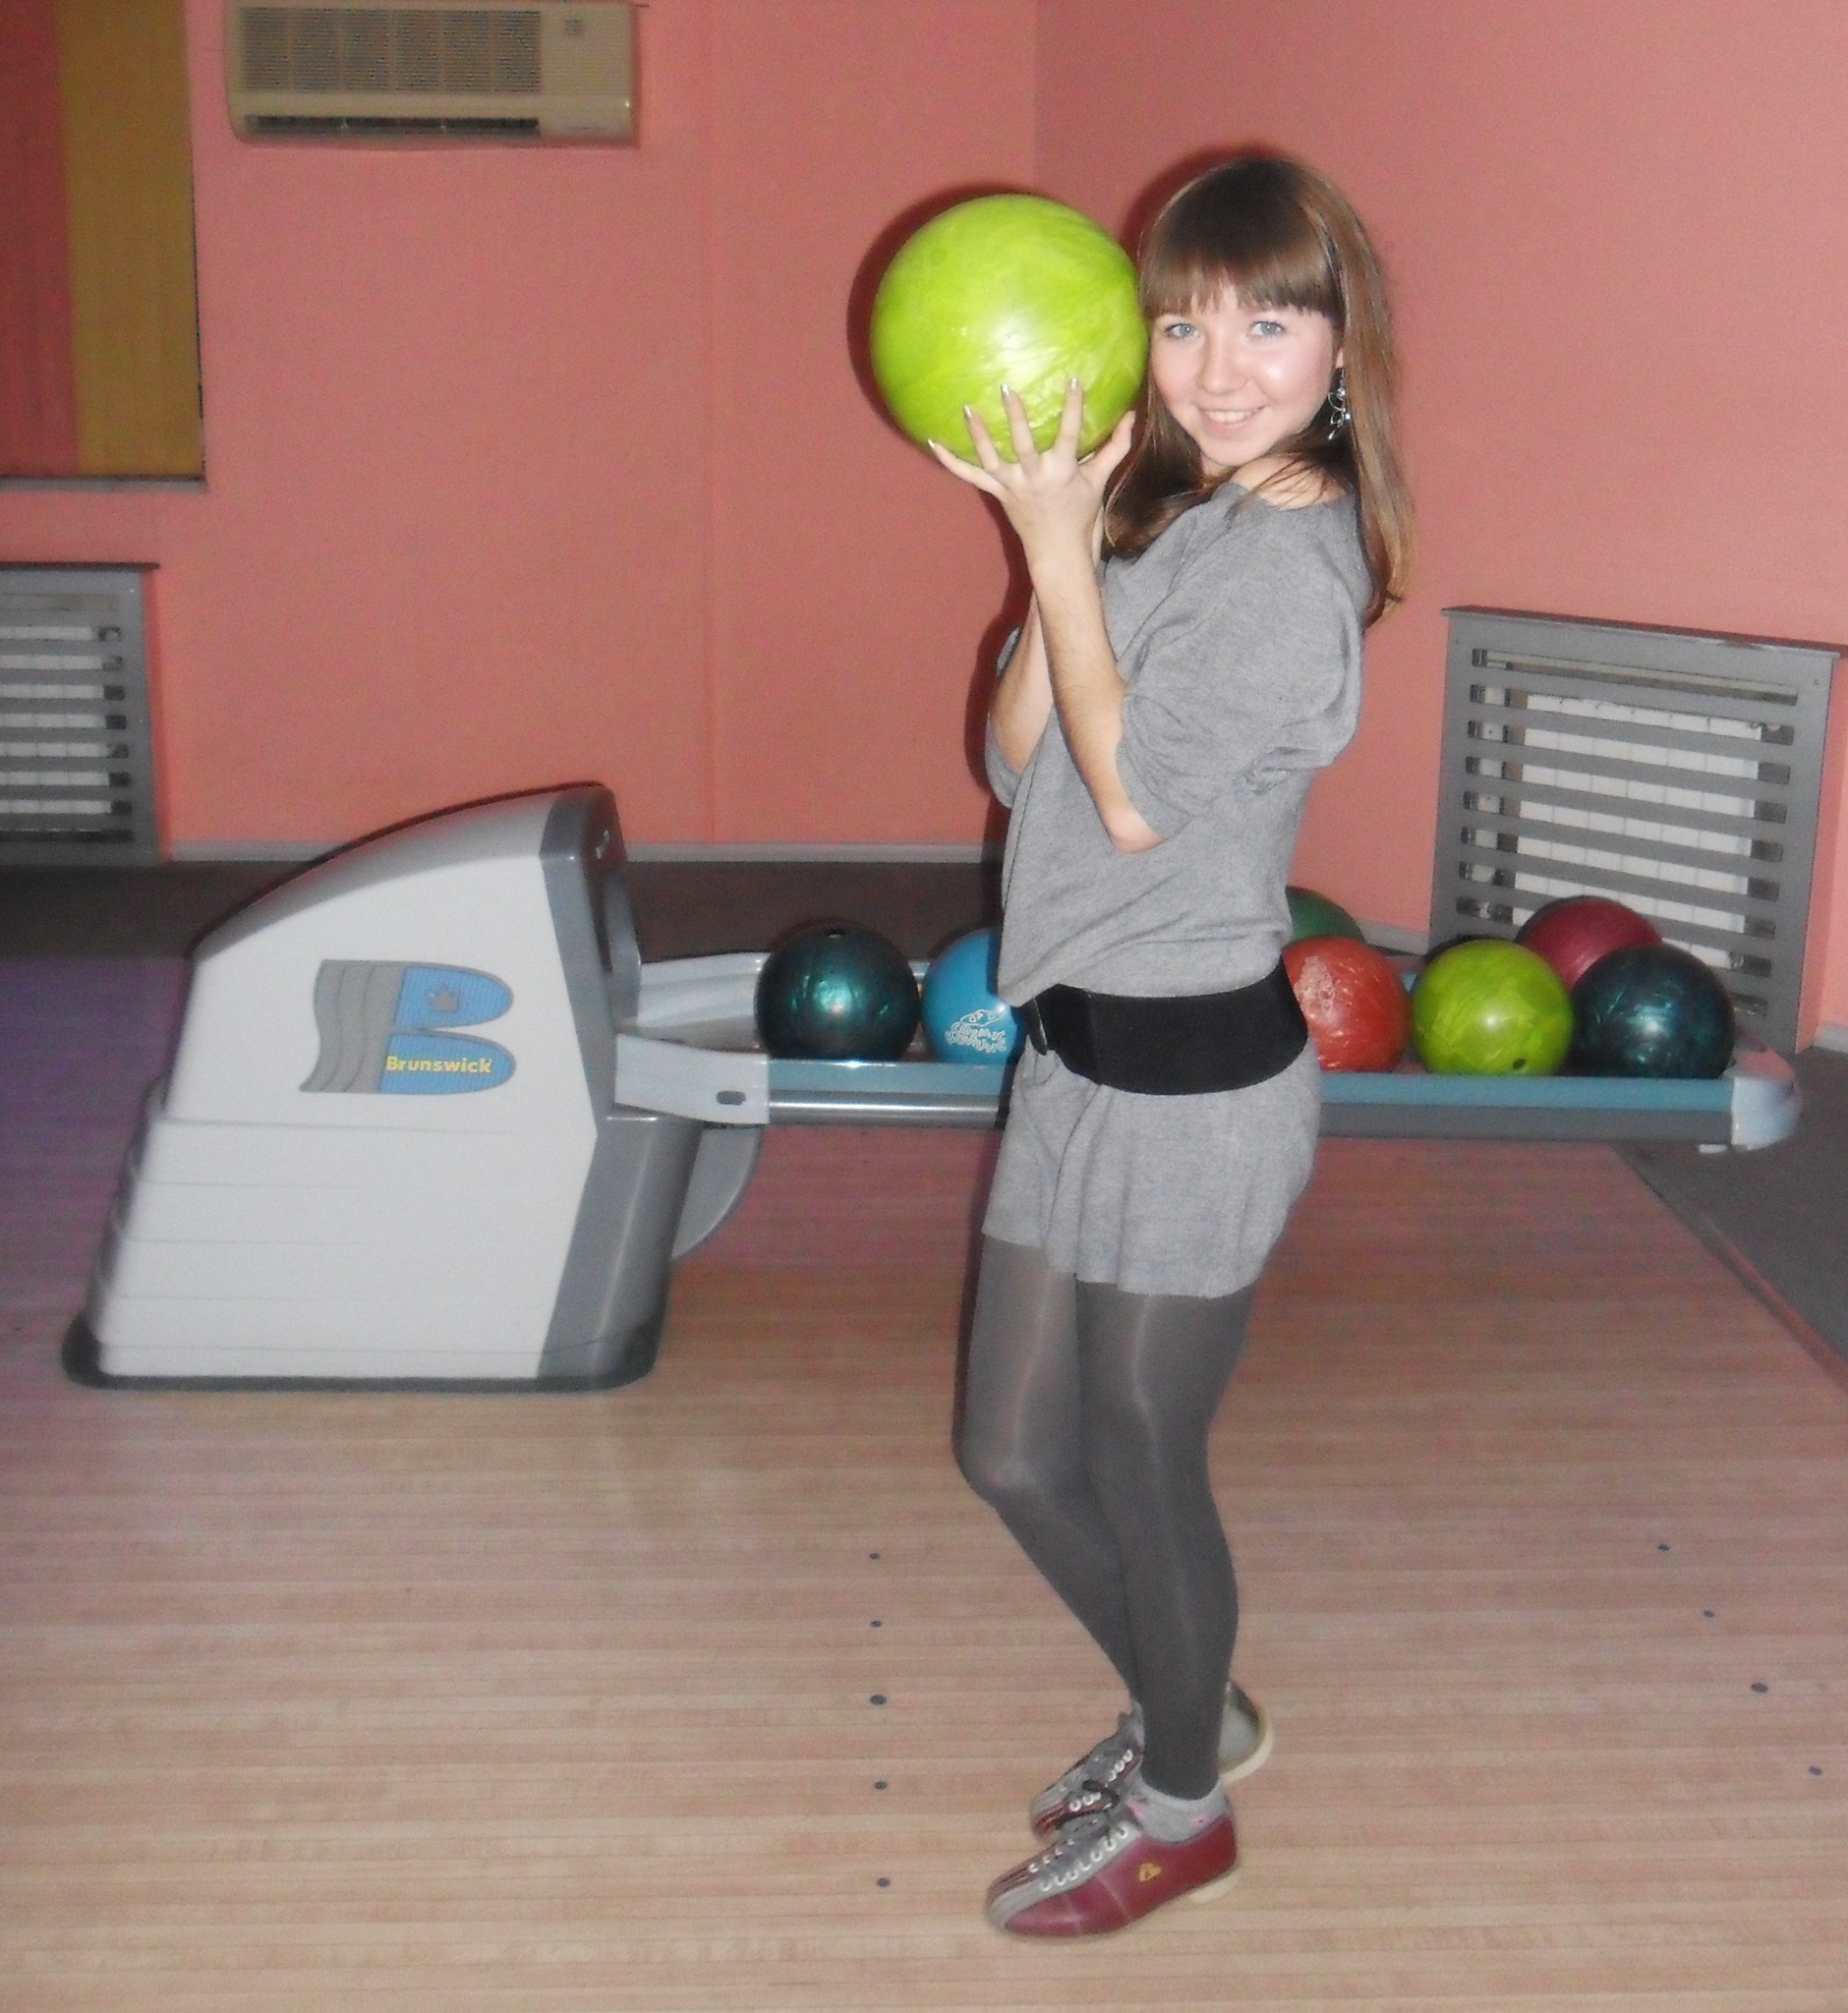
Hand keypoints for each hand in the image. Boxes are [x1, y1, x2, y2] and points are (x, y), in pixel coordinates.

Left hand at [928, 379, 1134, 568]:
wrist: (1058, 550)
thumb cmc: (1081, 512)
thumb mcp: (1100, 479)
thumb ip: (1115, 447)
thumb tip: (1132, 415)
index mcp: (1062, 471)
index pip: (1068, 433)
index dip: (1072, 407)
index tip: (1073, 380)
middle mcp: (1035, 478)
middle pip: (1023, 444)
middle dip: (1017, 417)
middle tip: (1007, 388)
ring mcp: (1013, 487)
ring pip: (991, 459)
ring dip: (978, 435)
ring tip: (967, 408)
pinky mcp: (998, 493)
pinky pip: (970, 477)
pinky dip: (951, 462)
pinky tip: (933, 442)